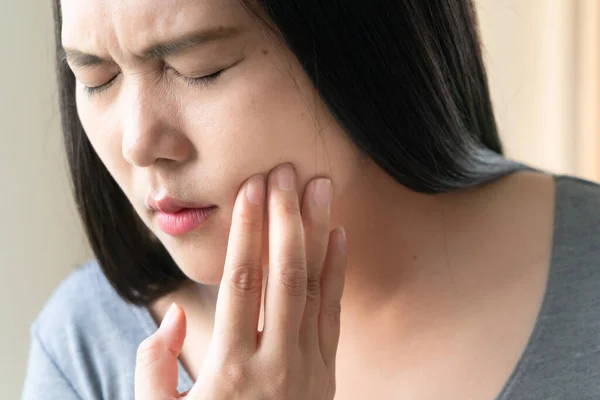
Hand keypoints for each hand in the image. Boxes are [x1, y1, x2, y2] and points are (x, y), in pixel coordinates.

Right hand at [135, 163, 346, 398]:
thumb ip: (154, 366)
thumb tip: (177, 313)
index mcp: (229, 370)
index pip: (242, 282)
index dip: (247, 231)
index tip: (252, 189)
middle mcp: (275, 364)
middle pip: (284, 274)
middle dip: (284, 218)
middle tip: (285, 172)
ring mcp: (309, 369)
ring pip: (315, 286)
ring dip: (317, 232)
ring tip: (318, 188)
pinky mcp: (328, 373)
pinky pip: (335, 312)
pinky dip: (338, 270)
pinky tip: (339, 234)